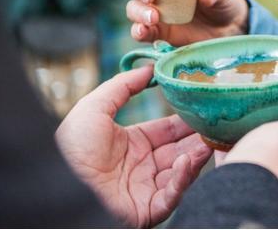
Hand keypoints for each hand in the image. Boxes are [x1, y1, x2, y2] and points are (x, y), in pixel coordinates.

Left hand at [56, 65, 213, 227]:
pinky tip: (188, 161)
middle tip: (218, 123)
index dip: (184, 121)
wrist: (59, 182)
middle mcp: (141, 167)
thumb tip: (149, 67)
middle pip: (179, 151)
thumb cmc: (71, 147)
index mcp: (130, 145)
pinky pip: (172, 194)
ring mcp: (146, 188)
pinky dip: (183, 179)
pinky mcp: (148, 209)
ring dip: (196, 157)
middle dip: (198, 138)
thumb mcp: (93, 108)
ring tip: (209, 141)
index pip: (166, 132)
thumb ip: (121, 86)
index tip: (203, 107)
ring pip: (181, 172)